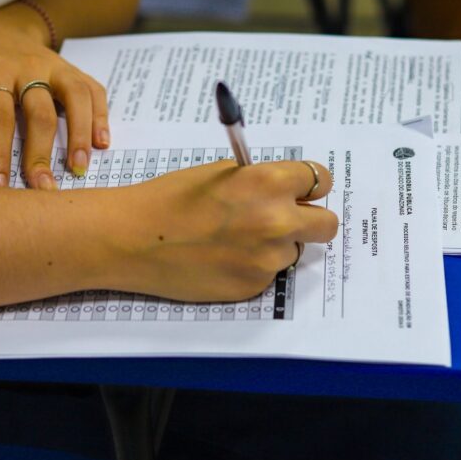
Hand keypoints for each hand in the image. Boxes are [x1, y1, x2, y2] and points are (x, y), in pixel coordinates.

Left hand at [0, 5, 108, 189]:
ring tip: (79, 168)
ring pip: (75, 98)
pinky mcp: (74, 70)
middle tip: (44, 188)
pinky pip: (94, 91)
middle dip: (42, 154)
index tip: (0, 184)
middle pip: (40, 112)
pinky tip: (101, 144)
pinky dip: (100, 117)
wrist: (1, 26)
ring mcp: (56, 66)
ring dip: (79, 135)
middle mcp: (29, 66)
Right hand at [104, 160, 337, 301]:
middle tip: (287, 218)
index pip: (320, 180)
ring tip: (235, 239)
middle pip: (327, 224)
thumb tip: (287, 190)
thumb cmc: (170, 199)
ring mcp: (267, 258)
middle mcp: (276, 221)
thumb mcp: (221, 173)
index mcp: (269, 183)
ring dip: (276, 244)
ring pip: (294, 250)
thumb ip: (261, 180)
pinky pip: (269, 273)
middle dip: (310, 219)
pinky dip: (253, 266)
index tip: (303, 189)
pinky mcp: (253, 286)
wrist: (133, 239)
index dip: (310, 184)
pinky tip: (222, 258)